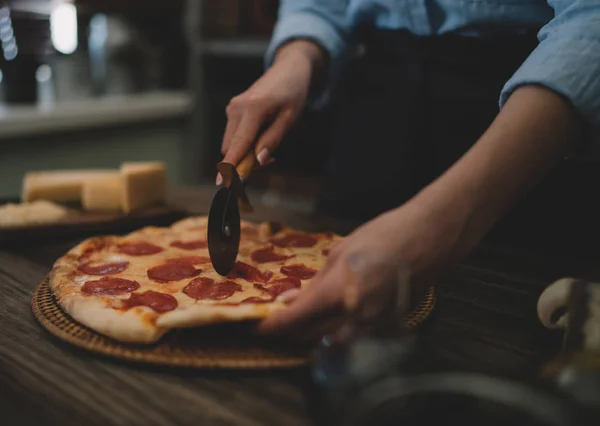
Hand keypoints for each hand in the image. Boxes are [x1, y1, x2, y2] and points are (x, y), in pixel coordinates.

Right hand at [218, 41, 324, 181]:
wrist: (287, 70)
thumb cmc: (292, 93)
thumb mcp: (289, 118)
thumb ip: (273, 139)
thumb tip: (259, 161)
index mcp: (252, 109)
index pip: (239, 143)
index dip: (231, 165)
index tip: (224, 182)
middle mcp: (237, 108)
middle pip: (232, 147)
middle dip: (245, 160)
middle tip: (271, 159)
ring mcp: (232, 108)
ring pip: (232, 142)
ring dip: (247, 151)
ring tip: (270, 145)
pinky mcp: (233, 109)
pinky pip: (235, 134)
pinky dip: (246, 142)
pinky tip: (262, 136)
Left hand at [257, 197, 465, 339]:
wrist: (428, 239)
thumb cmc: (382, 237)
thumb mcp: (339, 253)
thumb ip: (313, 283)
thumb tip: (288, 300)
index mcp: (336, 294)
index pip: (294, 321)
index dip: (272, 326)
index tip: (260, 327)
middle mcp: (353, 318)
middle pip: (308, 337)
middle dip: (290, 330)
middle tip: (279, 318)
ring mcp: (372, 327)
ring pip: (331, 341)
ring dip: (312, 332)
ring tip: (304, 316)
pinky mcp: (387, 329)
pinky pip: (354, 337)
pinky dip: (337, 330)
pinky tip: (334, 314)